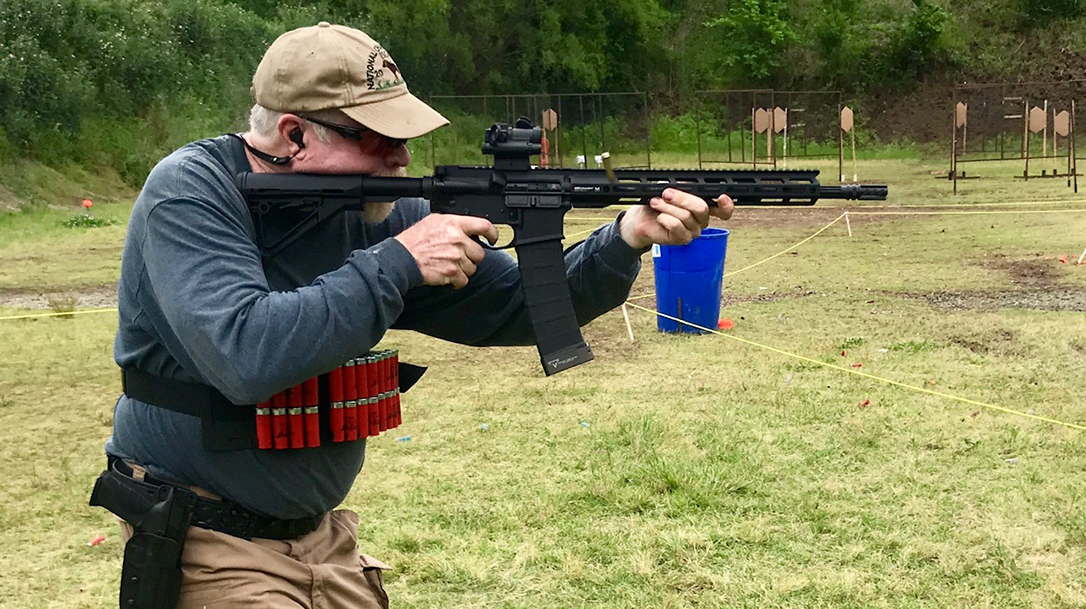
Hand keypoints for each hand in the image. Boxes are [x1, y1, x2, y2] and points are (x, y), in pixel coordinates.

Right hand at [395, 215, 498, 287]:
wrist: (402, 257)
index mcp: (454, 223)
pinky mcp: (452, 272)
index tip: (492, 239)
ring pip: (472, 268)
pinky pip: (464, 280)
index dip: (492, 233)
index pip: (484, 226)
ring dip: (463, 269)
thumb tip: (469, 229)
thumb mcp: (434, 221)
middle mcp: (458, 239)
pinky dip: (457, 281)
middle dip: (471, 257)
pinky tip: (447, 275)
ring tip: (448, 264)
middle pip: (480, 253)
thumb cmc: (415, 240)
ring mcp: (456, 256)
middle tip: (458, 257)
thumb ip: (454, 224)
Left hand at [618, 189, 734, 249]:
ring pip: (686, 216)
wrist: (641, 220)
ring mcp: (693, 231)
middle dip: (682, 198)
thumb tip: (687, 184)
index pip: (724, 209)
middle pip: (701, 208)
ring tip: (656, 203)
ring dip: (667, 207)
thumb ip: (683, 187)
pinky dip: (664, 218)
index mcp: (703, 207)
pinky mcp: (682, 239)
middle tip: (666, 194)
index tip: (722, 197)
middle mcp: (701, 220)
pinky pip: (676, 226)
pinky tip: (659, 217)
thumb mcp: (671, 191)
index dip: (726, 205)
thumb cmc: (656, 205)